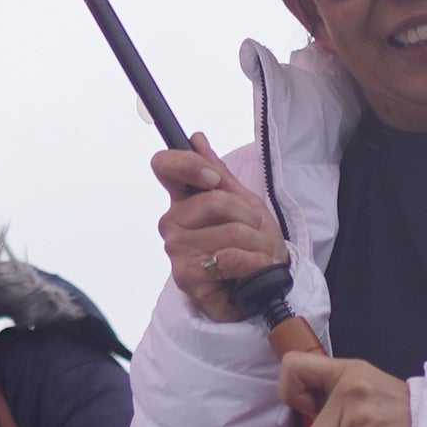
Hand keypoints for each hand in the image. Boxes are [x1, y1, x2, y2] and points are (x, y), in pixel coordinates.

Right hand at [152, 135, 284, 323]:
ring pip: (229, 231)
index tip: (213, 179)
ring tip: (260, 256)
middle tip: (257, 234)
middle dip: (250, 217)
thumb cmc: (251, 246)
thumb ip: (220, 174)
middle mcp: (173, 223)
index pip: (164, 166)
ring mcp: (176, 250)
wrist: (262, 287)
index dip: (188, 164)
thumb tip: (196, 139)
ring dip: (259, 244)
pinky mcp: (187, 277)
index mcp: (184, 201)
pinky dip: (254, 262)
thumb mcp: (244, 204)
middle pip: (214, 199)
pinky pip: (230, 258)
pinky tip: (255, 270)